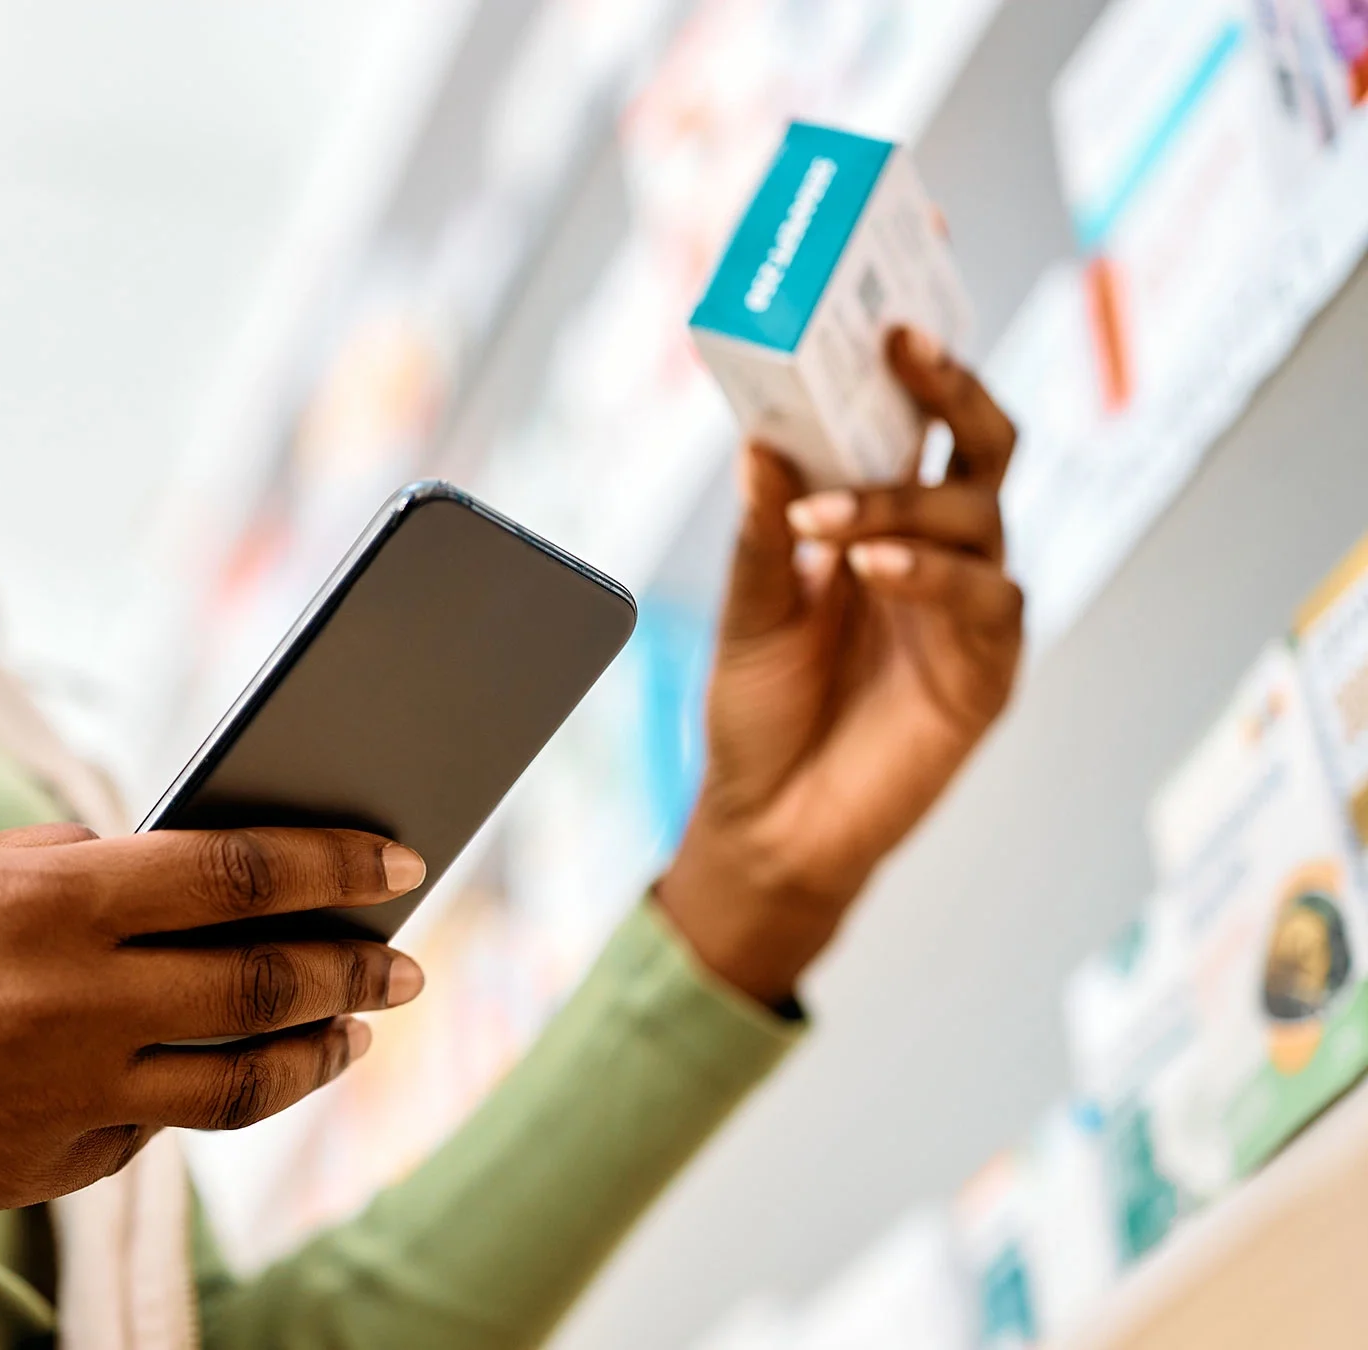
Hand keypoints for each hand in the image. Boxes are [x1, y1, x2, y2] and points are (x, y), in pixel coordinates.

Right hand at [0, 824, 424, 1336]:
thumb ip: (63, 862)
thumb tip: (165, 862)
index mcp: (46, 898)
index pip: (239, 874)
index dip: (334, 865)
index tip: (398, 858)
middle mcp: (69, 1002)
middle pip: (262, 982)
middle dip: (355, 967)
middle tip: (407, 961)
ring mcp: (56, 1100)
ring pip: (235, 1086)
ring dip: (313, 1056)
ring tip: (351, 1036)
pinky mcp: (33, 1172)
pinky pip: (139, 1137)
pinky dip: (182, 1104)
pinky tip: (200, 1080)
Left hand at [657, 328, 1022, 1005]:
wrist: (770, 823)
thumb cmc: (759, 712)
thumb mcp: (746, 609)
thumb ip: (762, 530)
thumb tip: (761, 441)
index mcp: (882, 518)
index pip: (917, 418)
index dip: (921, 354)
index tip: (897, 287)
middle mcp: (938, 549)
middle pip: (981, 442)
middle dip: (949, 386)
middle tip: (899, 346)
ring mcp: (969, 607)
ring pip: (975, 515)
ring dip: (900, 503)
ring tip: (826, 520)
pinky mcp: (987, 670)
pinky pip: (982, 599)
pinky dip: (928, 573)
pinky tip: (873, 568)